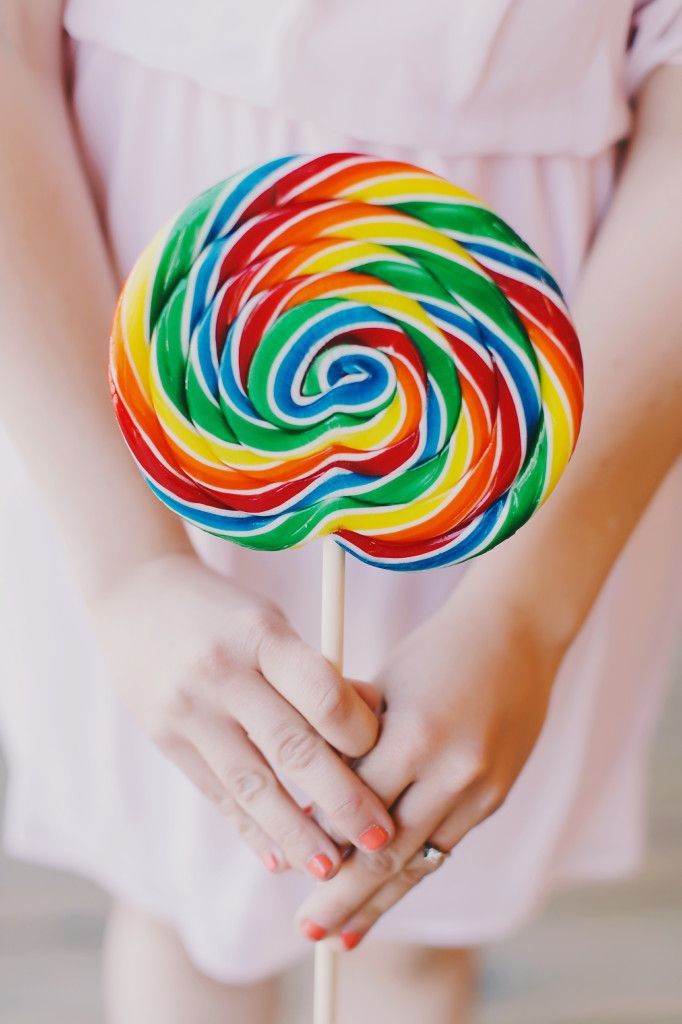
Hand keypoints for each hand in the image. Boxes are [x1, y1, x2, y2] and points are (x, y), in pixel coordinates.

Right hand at [92, 552, 393, 878]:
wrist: (137, 597)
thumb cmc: (227, 612)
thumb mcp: (272, 622)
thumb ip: (312, 675)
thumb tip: (369, 732)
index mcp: (260, 634)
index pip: (322, 694)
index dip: (360, 734)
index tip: (385, 758)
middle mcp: (222, 673)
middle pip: (293, 749)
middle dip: (342, 802)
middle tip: (379, 840)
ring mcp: (189, 710)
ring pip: (252, 785)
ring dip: (297, 834)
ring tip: (332, 868)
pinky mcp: (167, 740)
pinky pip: (217, 793)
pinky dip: (251, 829)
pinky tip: (279, 858)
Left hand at [295, 573, 565, 946]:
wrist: (517, 637)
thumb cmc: (435, 652)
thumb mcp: (385, 683)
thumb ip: (349, 737)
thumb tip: (308, 795)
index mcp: (415, 734)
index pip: (354, 806)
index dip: (320, 840)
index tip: (289, 864)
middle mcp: (452, 770)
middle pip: (386, 851)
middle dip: (344, 896)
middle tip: (306, 932)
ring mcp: (479, 790)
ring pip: (419, 861)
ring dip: (378, 902)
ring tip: (342, 936)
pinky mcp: (494, 798)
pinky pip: (445, 846)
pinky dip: (412, 874)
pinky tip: (386, 899)